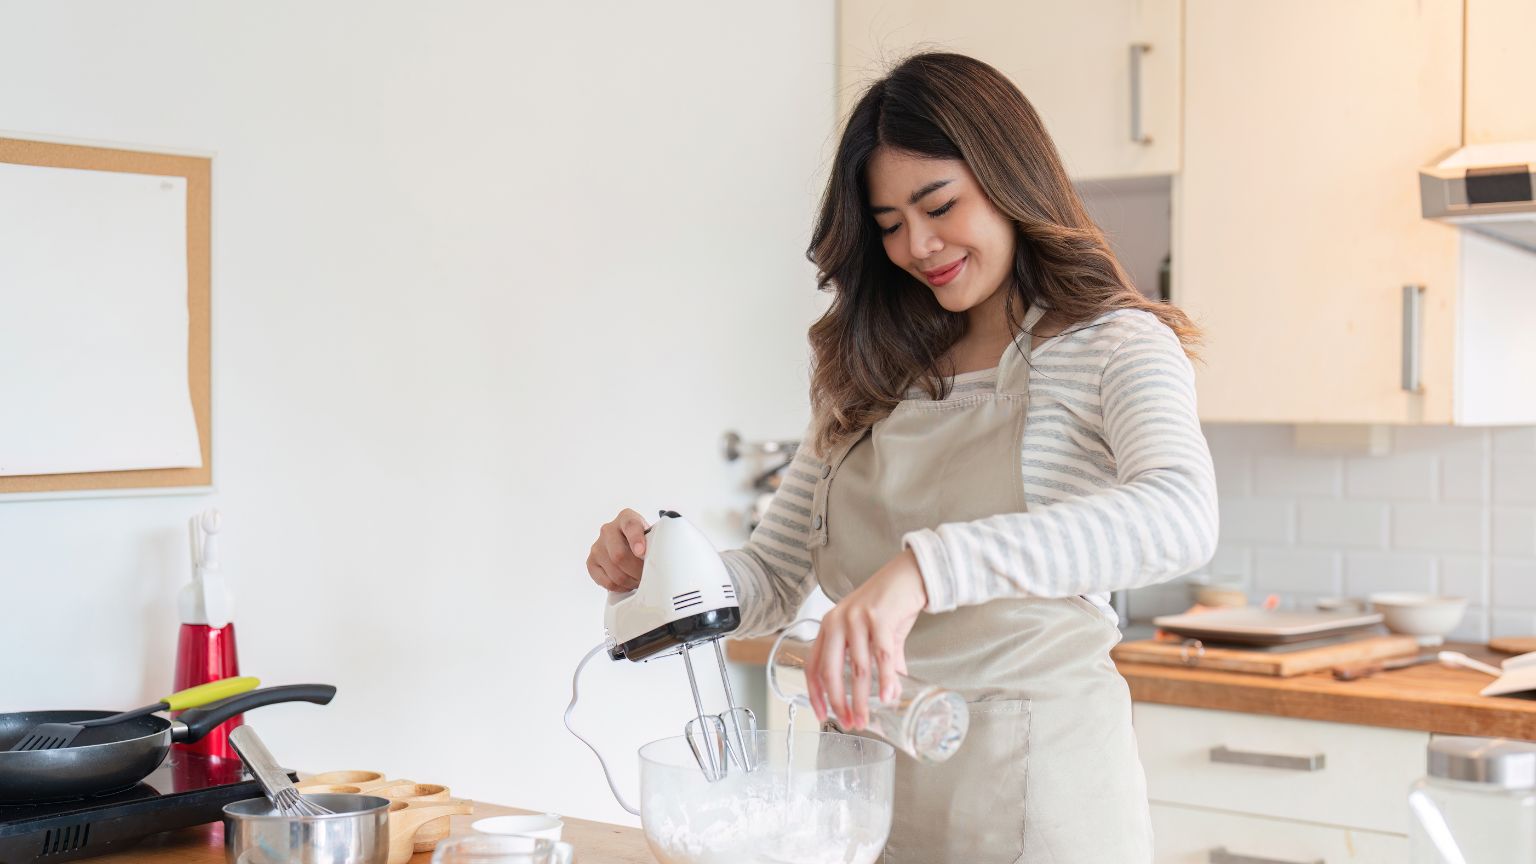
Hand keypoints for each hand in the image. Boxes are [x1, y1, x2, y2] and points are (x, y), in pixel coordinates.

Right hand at [586, 508, 648, 591]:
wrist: (629, 547)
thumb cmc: (644, 541)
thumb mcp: (652, 535)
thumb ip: (655, 542)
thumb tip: (659, 559)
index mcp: (626, 517)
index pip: (630, 526)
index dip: (636, 539)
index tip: (641, 552)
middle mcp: (608, 529)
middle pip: (620, 555)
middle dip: (637, 570)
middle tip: (648, 576)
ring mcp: (597, 546)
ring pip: (614, 571)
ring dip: (630, 581)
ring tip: (639, 580)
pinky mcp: (591, 562)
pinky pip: (606, 581)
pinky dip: (620, 587)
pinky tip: (628, 583)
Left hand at [806, 549, 927, 730]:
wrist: (910, 574)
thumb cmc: (890, 602)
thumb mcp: (875, 633)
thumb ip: (878, 662)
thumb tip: (889, 695)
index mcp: (829, 626)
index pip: (812, 665)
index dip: (815, 693)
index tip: (822, 715)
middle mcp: (837, 622)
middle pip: (829, 671)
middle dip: (838, 702)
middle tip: (849, 723)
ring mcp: (857, 619)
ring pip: (856, 668)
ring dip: (861, 699)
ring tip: (866, 718)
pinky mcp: (879, 618)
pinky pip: (881, 656)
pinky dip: (885, 679)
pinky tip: (887, 697)